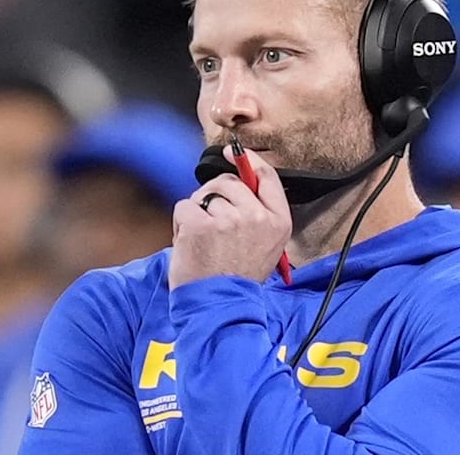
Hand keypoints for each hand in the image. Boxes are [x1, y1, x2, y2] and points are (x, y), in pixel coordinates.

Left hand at [169, 146, 291, 289]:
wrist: (219, 306)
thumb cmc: (237, 278)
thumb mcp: (265, 246)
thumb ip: (259, 214)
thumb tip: (240, 180)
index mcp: (278, 221)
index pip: (266, 176)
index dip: (248, 160)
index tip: (232, 153)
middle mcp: (257, 216)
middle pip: (228, 183)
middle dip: (213, 197)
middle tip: (212, 226)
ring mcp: (229, 219)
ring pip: (203, 196)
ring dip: (197, 214)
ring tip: (203, 242)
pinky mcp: (201, 224)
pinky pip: (184, 207)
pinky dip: (180, 223)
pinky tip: (189, 244)